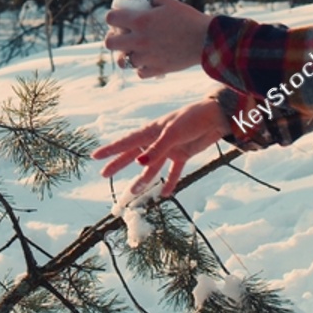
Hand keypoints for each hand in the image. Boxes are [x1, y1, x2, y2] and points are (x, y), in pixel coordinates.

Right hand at [92, 99, 229, 196]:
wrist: (217, 117)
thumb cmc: (192, 118)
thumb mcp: (173, 133)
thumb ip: (157, 149)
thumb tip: (139, 164)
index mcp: (151, 131)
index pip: (126, 142)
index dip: (111, 150)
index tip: (95, 156)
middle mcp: (157, 140)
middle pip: (134, 154)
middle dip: (119, 164)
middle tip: (104, 174)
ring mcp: (169, 148)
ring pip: (152, 167)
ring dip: (143, 179)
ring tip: (133, 192)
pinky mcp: (183, 154)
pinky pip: (173, 172)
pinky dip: (170, 182)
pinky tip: (164, 194)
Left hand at [104, 0, 212, 77]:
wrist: (207, 39)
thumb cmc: (188, 18)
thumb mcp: (167, 1)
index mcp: (141, 21)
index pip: (110, 18)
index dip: (112, 17)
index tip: (118, 18)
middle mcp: (140, 40)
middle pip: (109, 43)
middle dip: (113, 38)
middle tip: (121, 36)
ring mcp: (147, 57)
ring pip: (123, 61)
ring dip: (127, 55)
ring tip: (134, 50)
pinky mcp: (157, 69)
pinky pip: (139, 72)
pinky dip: (142, 67)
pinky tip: (147, 60)